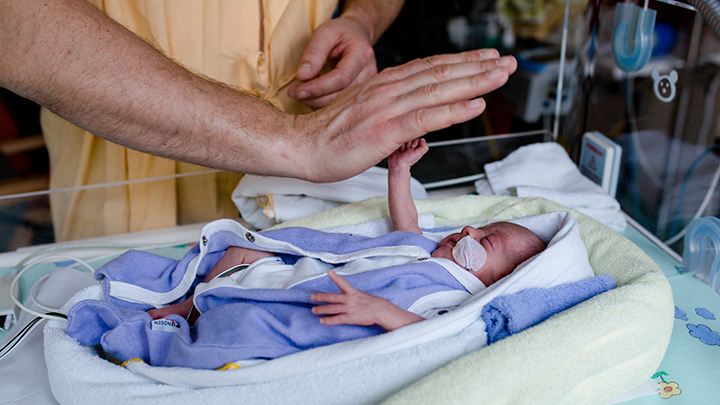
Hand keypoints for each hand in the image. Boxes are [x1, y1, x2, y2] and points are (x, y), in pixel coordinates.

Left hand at [288, 16, 376, 109]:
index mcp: (362, 54)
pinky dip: (322, 103)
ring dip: (316, 102)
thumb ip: (314, 53)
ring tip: (298, 94)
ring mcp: (367, 85)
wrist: (356, 35)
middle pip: (341, 94)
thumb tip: (302, 77)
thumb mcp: (325, 33)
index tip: (298, 91)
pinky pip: (341, 104)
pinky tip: (310, 97)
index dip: (319, 87)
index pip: (341, 78)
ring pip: (341, 103)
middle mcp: (369, 73)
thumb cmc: (340, 32)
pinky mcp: (360, 93)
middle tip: (293, 93)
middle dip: (314, 97)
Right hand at [295, 49, 517, 181]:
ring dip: (475, 82)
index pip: (431, 67)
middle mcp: (390, 89)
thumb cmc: (331, 133)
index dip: (462, 61)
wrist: (302, 145)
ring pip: (440, 90)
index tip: (487, 57)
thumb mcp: (365, 111)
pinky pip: (426, 118)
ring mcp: (388, 108)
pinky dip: (454, 110)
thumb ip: (391, 109)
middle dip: (478, 66)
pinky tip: (475, 105)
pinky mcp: (385, 130)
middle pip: (441, 73)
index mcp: (386, 84)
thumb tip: (414, 121)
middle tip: (507, 62)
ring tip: (500, 75)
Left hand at [311, 271, 387, 326]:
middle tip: (311, 297)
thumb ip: (350, 294)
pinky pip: (337, 319)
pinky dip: (328, 320)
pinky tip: (322, 321)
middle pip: (332, 297)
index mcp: (353, 292)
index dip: (336, 278)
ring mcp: (349, 309)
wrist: (380, 311)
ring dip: (321, 309)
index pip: (343, 283)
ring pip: (332, 308)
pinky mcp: (350, 318)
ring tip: (313, 310)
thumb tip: (341, 296)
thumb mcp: (360, 294)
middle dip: (320, 297)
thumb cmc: (370, 303)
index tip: (329, 272)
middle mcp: (350, 299)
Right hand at [388, 138, 428, 170]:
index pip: (417, 138)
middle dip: (408, 145)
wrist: (398, 163)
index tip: (413, 149)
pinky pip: (398, 139)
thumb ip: (424, 146)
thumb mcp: (420, 154)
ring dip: (403, 146)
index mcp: (417, 145)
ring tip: (403, 151)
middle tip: (407, 151)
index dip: (414, 144)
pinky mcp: (398, 142)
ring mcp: (404, 142)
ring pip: (404, 138)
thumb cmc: (408, 160)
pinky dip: (398, 145)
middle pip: (410, 137)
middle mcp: (410, 143)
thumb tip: (422, 139)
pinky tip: (399, 150)